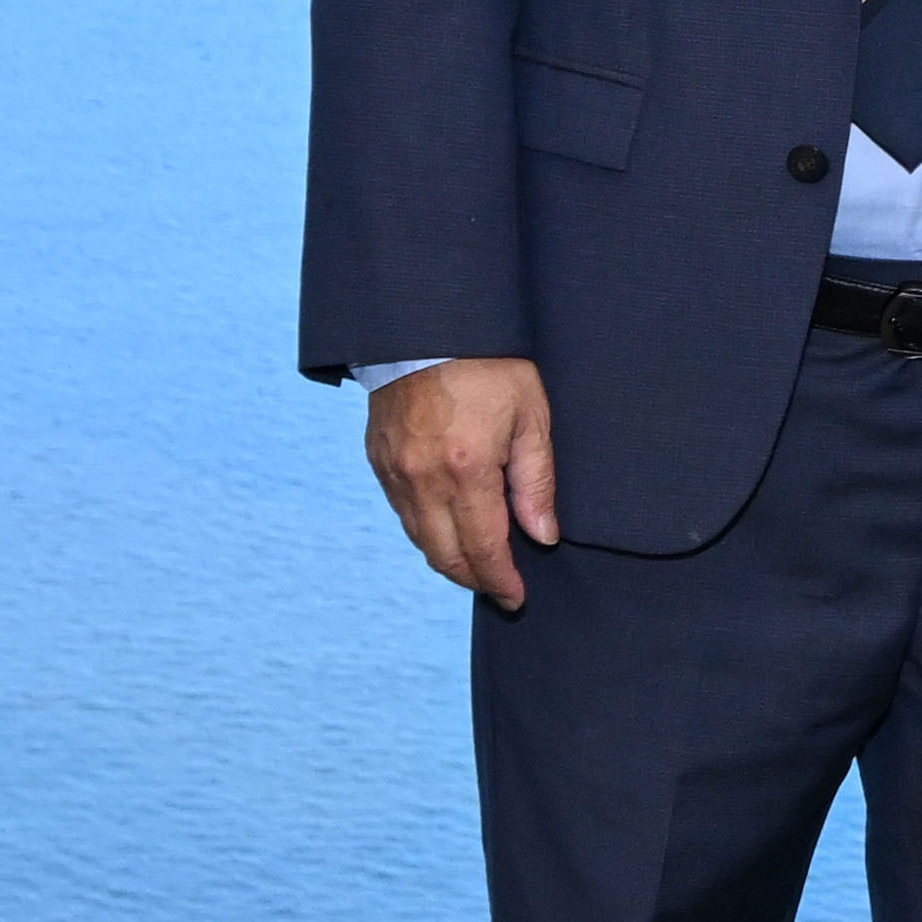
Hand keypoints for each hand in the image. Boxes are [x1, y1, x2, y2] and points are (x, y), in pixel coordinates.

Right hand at [369, 357, 559, 609]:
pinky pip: (401, 512)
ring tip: (478, 563)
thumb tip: (542, 536)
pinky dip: (425, 530)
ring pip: (419, 539)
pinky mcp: (378, 459)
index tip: (515, 597)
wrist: (429, 324)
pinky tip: (448, 527)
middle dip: (474, 580)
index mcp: (466, 470)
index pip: (484, 549)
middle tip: (499, 588)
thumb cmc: (490, 364)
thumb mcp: (531, 415)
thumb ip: (536, 482)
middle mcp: (423, 478)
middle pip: (445, 556)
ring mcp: (395, 471)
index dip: (501, 581)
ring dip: (448, 558)